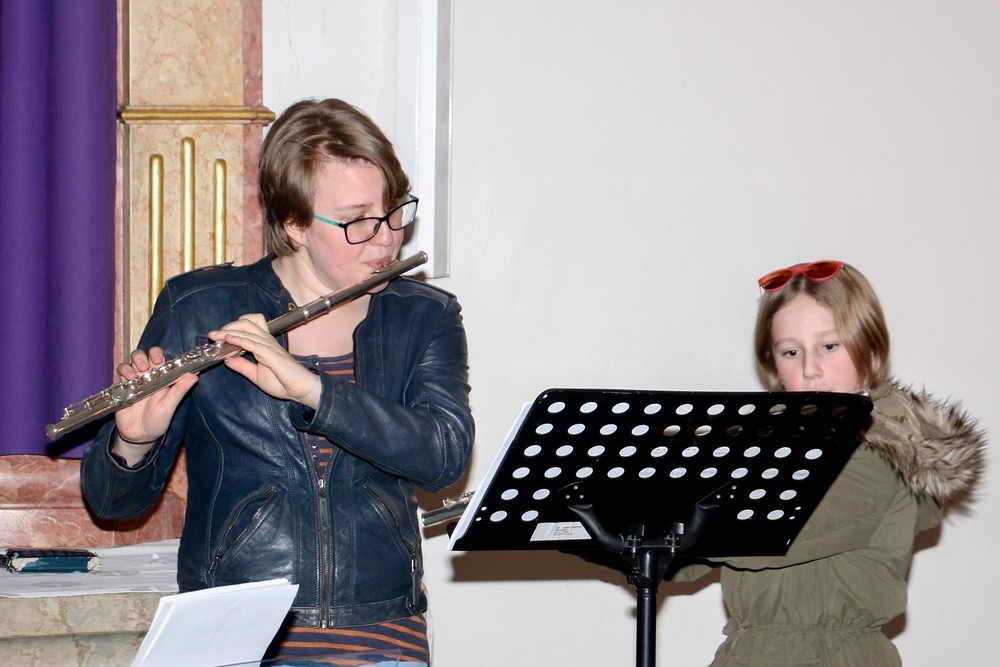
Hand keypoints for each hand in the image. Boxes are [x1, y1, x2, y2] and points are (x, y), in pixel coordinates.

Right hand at [113, 347, 197, 462]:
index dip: (157, 354)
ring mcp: (134, 380)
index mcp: (161, 378)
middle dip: (142, 356)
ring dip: (131, 363)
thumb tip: (194, 376)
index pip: (159, 357)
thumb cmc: (158, 420)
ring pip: (130, 361)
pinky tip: (127, 380)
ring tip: (134, 374)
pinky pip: (120, 373)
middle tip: (145, 366)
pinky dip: (122, 372)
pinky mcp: (122, 387)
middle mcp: (147, 376)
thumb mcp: (169, 405)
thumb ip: (179, 390)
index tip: (158, 361)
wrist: (139, 435)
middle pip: (143, 356)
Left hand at [209, 314, 321, 408]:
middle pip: (246, 323)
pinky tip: (228, 340)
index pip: (248, 327)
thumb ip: (243, 366)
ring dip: (229, 332)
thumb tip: (227, 359)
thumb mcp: (256, 375)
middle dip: (228, 326)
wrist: (302, 391)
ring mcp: (270, 346)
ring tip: (215, 336)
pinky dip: (239, 340)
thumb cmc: (284, 383)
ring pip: (247, 330)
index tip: (217, 337)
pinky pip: (252, 343)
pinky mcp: (271, 354)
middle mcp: (267, 342)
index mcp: (264, 345)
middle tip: (214, 336)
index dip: (231, 328)